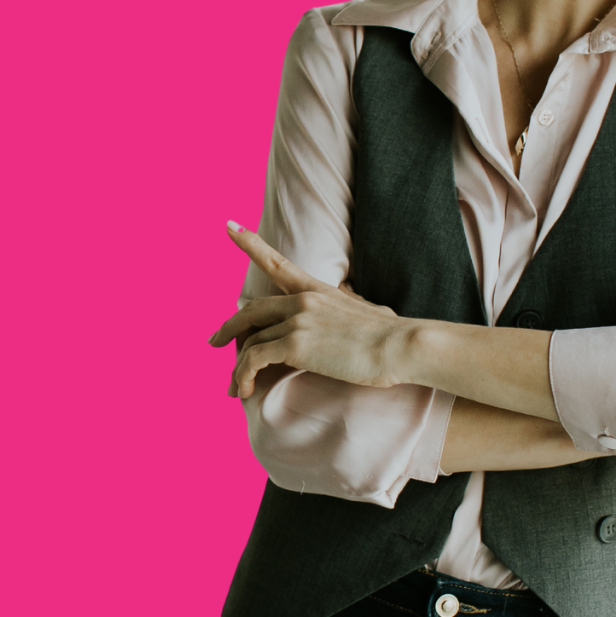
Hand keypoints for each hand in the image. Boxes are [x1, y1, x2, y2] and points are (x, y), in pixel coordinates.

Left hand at [208, 222, 408, 397]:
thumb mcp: (365, 310)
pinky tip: (245, 390)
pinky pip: (254, 359)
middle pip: (251, 310)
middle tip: (215, 341)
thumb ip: (347, 306)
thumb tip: (350, 306)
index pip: (277, 262)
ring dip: (238, 367)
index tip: (229, 227)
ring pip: (250, 342)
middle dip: (229, 328)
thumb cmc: (390, 335)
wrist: (401, 345)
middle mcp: (302, 300)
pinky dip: (243, 375)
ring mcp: (297, 320)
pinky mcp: (295, 345)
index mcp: (317, 290)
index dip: (250, 243)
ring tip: (236, 388)